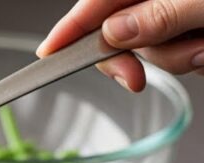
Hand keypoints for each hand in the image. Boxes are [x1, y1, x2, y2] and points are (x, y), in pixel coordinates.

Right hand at [38, 0, 203, 91]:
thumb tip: (114, 32)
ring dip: (178, 59)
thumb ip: (160, 15)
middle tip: (135, 81)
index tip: (48, 53)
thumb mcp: (202, 3)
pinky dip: (194, 60)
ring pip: (153, 49)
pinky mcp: (193, 32)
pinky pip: (178, 55)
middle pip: (120, 29)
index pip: (100, 1)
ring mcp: (179, 15)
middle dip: (130, 56)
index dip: (71, 27)